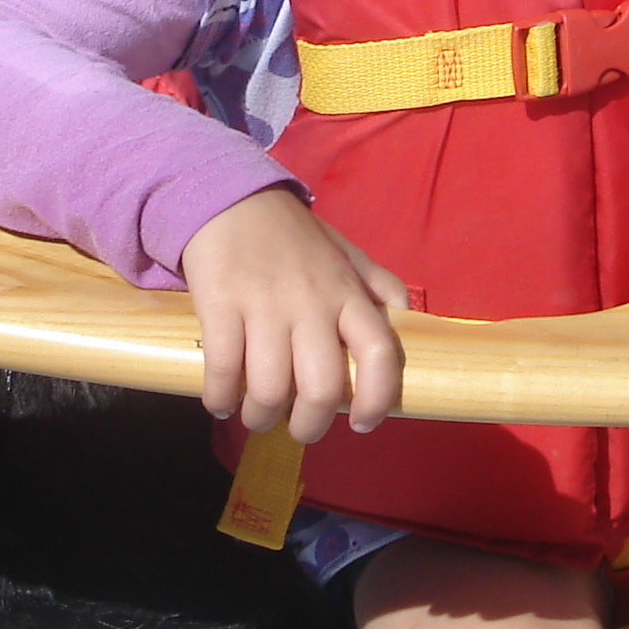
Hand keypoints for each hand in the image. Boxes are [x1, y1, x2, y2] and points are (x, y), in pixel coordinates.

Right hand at [178, 186, 408, 443]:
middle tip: (300, 428)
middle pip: (321, 388)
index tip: (363, 423)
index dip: (376, 399)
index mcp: (347, 294)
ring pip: (270, 389)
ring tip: (258, 415)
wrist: (231, 200)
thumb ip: (379, 286)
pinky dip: (220, 399)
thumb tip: (408, 319)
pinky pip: (223, 371)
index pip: (380, 354)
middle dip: (310, 425)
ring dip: (261, 416)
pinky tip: (220, 402)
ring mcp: (264, 305)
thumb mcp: (346, 253)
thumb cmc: (292, 237)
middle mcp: (311, 303)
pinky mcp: (220, 305)